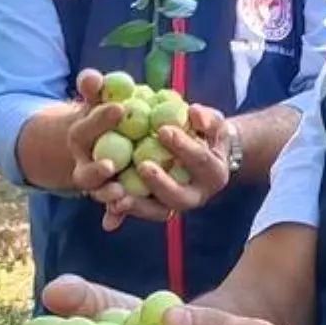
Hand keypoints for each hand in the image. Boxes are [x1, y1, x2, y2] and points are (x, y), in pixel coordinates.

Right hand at [65, 70, 125, 211]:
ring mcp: (99, 185)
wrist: (101, 143)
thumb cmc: (103, 114)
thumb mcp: (97, 99)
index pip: (87, 129)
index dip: (100, 120)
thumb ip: (92, 89)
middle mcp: (85, 166)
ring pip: (100, 194)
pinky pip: (115, 210)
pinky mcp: (116, 199)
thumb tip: (90, 77)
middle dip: (96, 170)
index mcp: (80, 138)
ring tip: (118, 196)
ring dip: (108, 197)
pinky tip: (120, 219)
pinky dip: (116, 215)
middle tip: (110, 165)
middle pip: (86, 173)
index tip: (119, 108)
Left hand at [94, 105, 232, 230]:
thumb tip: (194, 112)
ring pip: (158, 211)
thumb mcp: (213, 123)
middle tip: (143, 166)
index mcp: (214, 173)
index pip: (200, 160)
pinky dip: (125, 212)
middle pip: (179, 196)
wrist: (198, 153)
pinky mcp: (155, 208)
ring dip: (139, 206)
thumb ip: (207, 119)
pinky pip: (140, 212)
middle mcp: (197, 195)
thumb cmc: (205, 133)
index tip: (164, 130)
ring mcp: (175, 205)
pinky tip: (111, 208)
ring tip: (119, 198)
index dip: (184, 147)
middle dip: (161, 183)